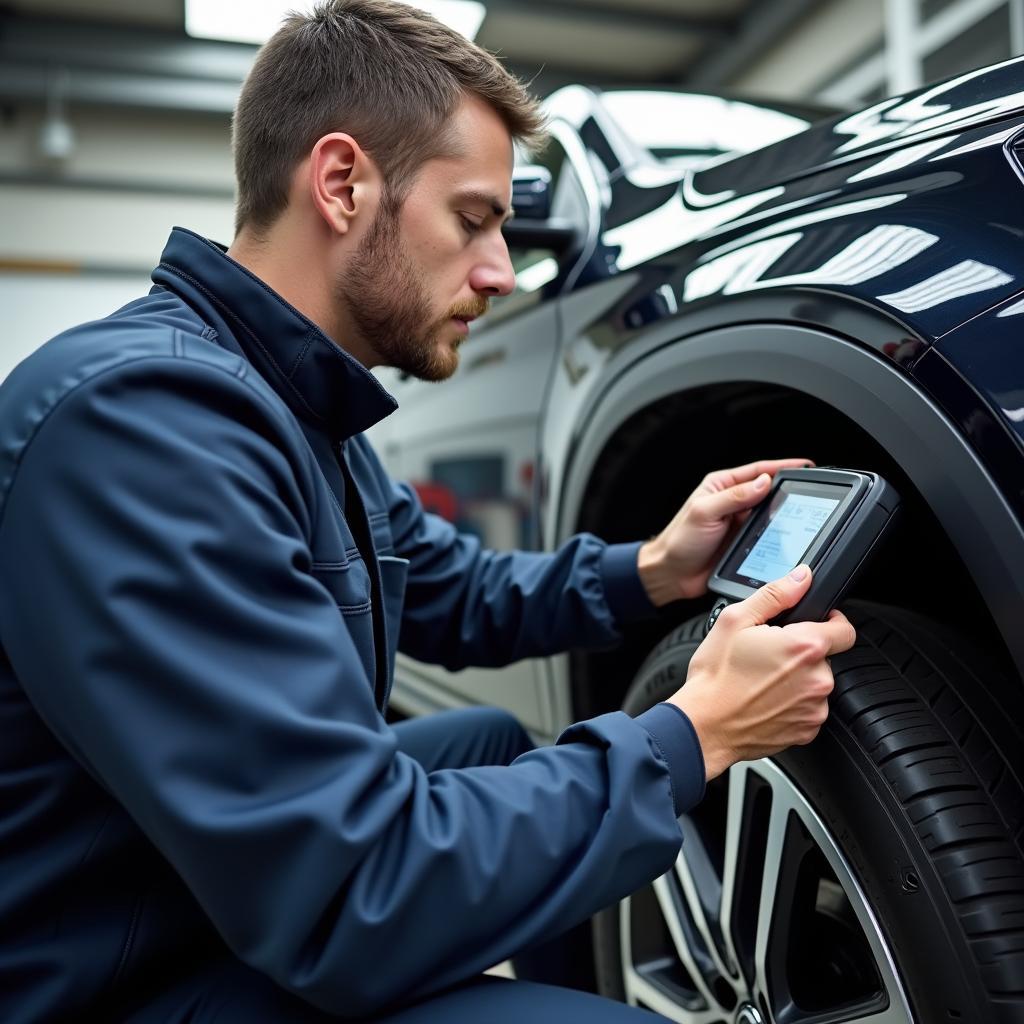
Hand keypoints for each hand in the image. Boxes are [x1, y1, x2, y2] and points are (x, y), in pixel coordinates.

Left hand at [637, 458, 812, 604]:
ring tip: (803, 516)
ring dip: (785, 516)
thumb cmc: (679, 540)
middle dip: (788, 492)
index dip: (783, 467)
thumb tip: (763, 482)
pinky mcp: (744, 543)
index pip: (758, 471)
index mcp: (722, 486)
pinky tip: (789, 538)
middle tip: (808, 494)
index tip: (805, 466)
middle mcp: (733, 502)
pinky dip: (779, 536)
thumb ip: (734, 497)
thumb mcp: (705, 512)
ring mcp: (740, 523)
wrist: (671, 574)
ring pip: (770, 515)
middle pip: (768, 492)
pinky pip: (767, 536)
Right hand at [666, 566, 856, 779]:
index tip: (816, 624)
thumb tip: (800, 578)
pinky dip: (792, 703)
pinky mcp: (807, 730)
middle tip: (768, 655)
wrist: (704, 725)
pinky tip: (765, 699)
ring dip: (797, 679)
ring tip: (762, 680)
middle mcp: (817, 679)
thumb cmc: (715, 676)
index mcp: (804, 647)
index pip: (845, 629)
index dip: (831, 622)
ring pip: (816, 683)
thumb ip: (775, 595)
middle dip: (802, 653)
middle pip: (825, 657)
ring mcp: (814, 708)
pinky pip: (808, 709)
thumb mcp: (735, 620)